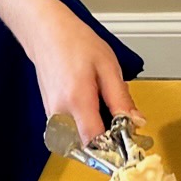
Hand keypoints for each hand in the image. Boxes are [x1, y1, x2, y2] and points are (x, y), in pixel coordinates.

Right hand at [27, 4, 139, 142]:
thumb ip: (121, 99)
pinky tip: (94, 109)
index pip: (95, 143)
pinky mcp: (50, 116)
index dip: (114, 148)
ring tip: (107, 112)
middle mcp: (60, 114)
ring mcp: (52, 117)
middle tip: (122, 124)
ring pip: (79, 143)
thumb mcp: (108, 66)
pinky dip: (86, 128)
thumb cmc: (74, 43)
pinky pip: (71, 133)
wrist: (45, 32)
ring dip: (97, 135)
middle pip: (87, 148)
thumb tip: (135, 122)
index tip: (129, 140)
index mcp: (76, 101)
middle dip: (107, 143)